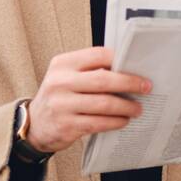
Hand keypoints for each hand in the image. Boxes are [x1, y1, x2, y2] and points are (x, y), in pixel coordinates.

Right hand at [23, 46, 150, 153]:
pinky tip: (123, 120)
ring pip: (104, 104)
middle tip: (146, 87)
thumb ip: (89, 71)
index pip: (98, 55)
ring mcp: (62, 105)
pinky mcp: (66, 125)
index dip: (120, 60)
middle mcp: (60, 82)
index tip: (137, 67)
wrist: (34, 124)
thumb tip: (127, 70)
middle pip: (103, 80)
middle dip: (129, 83)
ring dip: (126, 107)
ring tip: (137, 108)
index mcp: (62, 64)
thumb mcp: (66, 77)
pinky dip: (115, 122)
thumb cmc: (59, 98)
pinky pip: (98, 123)